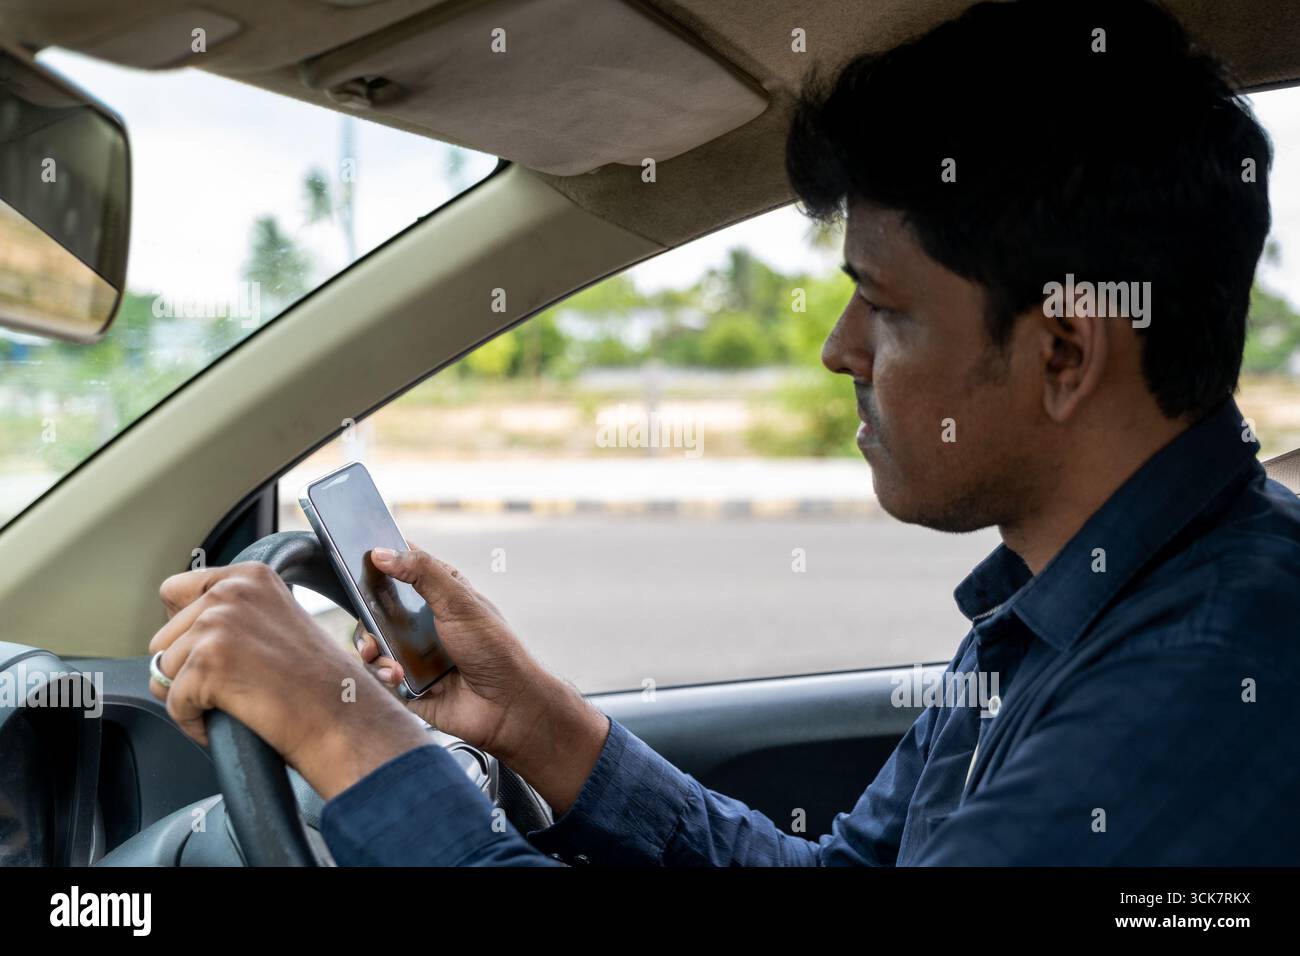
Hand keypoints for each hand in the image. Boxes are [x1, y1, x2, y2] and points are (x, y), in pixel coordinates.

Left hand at [149, 562, 430, 799]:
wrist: (342, 717)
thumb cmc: (315, 682)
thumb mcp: (275, 621)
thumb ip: (232, 613)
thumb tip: (172, 636)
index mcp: (249, 575)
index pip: (174, 592)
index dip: (185, 629)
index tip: (218, 652)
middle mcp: (230, 590)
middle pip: (162, 638)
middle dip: (185, 668)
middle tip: (233, 684)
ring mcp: (218, 623)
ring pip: (163, 671)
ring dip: (191, 696)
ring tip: (237, 701)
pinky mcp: (208, 661)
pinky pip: (173, 703)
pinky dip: (194, 722)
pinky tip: (234, 718)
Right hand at [359, 545, 608, 813]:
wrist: (507, 707)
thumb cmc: (493, 648)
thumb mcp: (459, 602)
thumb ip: (422, 572)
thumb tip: (382, 552)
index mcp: (441, 593)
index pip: (406, 566)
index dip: (383, 558)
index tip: (359, 555)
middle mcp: (424, 620)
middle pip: (378, 604)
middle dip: (364, 608)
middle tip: (360, 608)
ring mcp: (414, 652)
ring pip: (373, 639)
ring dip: (369, 643)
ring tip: (375, 650)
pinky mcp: (406, 683)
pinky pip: (379, 672)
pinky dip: (382, 672)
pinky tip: (397, 675)